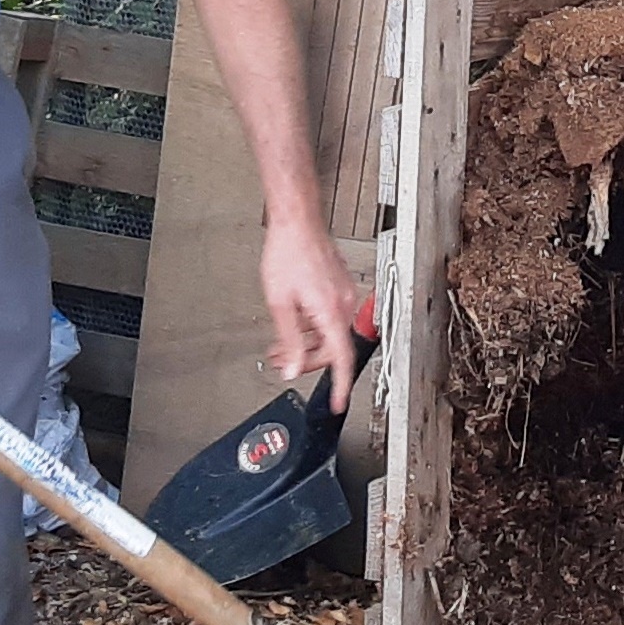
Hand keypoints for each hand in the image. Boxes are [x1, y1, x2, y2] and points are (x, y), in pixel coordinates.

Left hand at [260, 213, 358, 413]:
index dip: (340, 385)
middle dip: (309, 359)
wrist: (296, 222)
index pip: (341, 359)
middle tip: (286, 363)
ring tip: (283, 342)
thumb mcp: (280, 304)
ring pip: (330, 332)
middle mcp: (343, 304)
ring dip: (308, 341)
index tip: (338, 402)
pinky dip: (314, 325)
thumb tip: (290, 367)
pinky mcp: (338, 286)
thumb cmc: (289, 253)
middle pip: (333, 348)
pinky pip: (330, 316)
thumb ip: (288, 341)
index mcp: (331, 312)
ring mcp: (343, 294)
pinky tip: (295, 320)